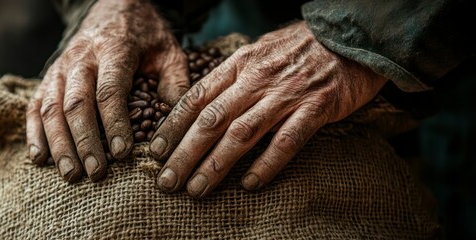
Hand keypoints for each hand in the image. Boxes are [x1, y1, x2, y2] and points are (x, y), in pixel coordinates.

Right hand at [26, 0, 188, 182]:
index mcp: (114, 50)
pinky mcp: (50, 75)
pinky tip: (39, 157)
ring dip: (60, 143)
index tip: (123, 153)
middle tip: (96, 173)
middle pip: (77, 103)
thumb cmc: (145, 35)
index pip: (110, 90)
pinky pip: (36, 104)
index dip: (115, 123)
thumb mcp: (169, 52)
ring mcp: (61, 67)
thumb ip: (174, 84)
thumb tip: (175, 124)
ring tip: (71, 173)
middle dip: (85, 141)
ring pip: (52, 107)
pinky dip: (34, 132)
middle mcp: (81, 57)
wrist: (115, 7)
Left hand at [149, 21, 387, 197]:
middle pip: (211, 120)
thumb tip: (204, 103)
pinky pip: (286, 142)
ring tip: (197, 189)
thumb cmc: (300, 48)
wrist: (350, 36)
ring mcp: (286, 94)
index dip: (173, 126)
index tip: (156, 150)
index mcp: (240, 64)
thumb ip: (233, 76)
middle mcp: (257, 79)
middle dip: (185, 153)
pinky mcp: (315, 108)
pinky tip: (250, 185)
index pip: (197, 97)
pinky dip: (266, 165)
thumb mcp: (259, 52)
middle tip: (167, 181)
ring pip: (241, 134)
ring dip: (216, 165)